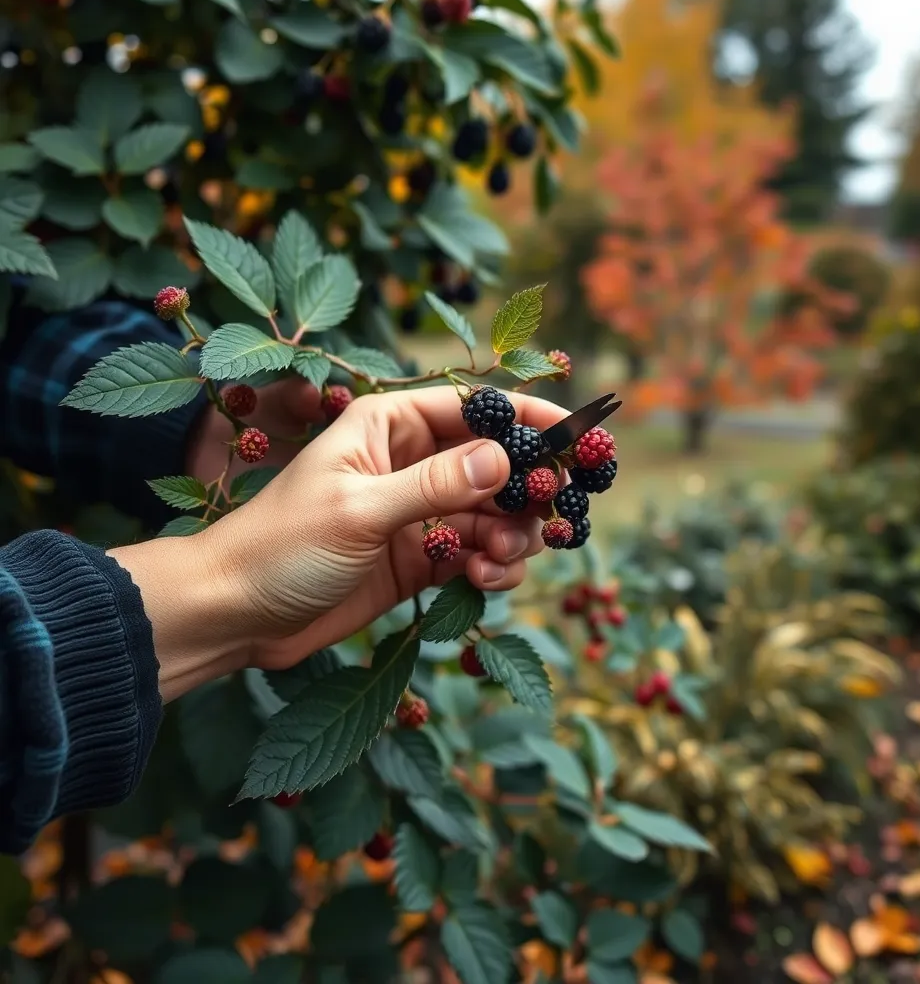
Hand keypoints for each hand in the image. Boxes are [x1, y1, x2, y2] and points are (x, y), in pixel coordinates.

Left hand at [112, 386, 569, 700]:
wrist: (236, 614)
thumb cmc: (282, 545)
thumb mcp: (360, 509)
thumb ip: (435, 485)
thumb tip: (506, 460)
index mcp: (389, 426)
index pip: (475, 408)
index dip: (530, 419)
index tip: (580, 437)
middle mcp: (411, 462)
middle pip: (496, 463)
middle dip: (528, 489)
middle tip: (549, 517)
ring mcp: (419, 513)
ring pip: (495, 513)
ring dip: (511, 536)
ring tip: (497, 561)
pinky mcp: (422, 559)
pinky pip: (478, 554)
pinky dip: (493, 567)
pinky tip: (484, 581)